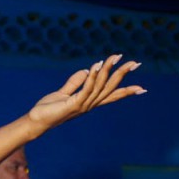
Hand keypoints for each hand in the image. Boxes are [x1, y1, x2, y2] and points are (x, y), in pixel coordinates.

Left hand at [27, 55, 143, 131]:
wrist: (36, 121)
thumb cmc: (48, 109)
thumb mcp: (63, 92)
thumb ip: (75, 82)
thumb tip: (87, 70)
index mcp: (89, 102)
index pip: (110, 95)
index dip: (126, 91)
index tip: (142, 88)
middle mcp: (89, 105)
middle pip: (110, 88)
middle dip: (123, 75)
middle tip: (136, 63)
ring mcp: (82, 105)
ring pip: (100, 86)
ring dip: (108, 70)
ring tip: (116, 57)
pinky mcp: (73, 104)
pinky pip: (85, 89)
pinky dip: (92, 77)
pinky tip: (96, 66)